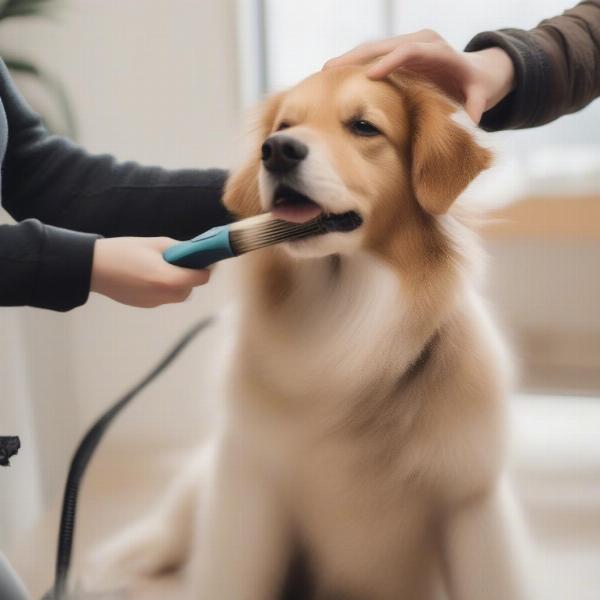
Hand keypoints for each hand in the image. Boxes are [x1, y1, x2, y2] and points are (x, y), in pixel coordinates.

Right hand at [90, 237, 209, 307]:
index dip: (205, 268)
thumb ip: (180, 249)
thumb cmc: (124, 251)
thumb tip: (197, 252)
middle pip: (190, 289)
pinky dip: (165, 288)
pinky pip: (164, 297)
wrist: (92, 267)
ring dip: (179, 283)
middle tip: (184, 261)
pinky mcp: (145, 305)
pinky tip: (152, 275)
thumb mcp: (156, 244)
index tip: (205, 259)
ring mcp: (154, 302)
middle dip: (191, 276)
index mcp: (168, 278)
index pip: (200, 278)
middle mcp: (164, 295)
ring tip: (167, 268)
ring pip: (178, 295)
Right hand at [323, 30, 514, 122]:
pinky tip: (332, 77)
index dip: (390, 62)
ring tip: (323, 74)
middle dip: (355, 57)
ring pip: (371, 49)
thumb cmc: (475, 88)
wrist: (475, 72)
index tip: (370, 77)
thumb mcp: (480, 98)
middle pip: (383, 45)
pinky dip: (352, 67)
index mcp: (439, 52)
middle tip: (329, 71)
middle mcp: (420, 42)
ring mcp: (406, 46)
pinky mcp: (397, 54)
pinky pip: (370, 57)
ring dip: (347, 61)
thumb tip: (472, 124)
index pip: (410, 51)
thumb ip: (475, 109)